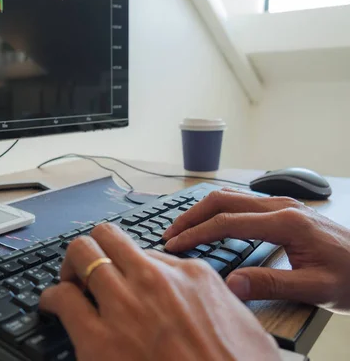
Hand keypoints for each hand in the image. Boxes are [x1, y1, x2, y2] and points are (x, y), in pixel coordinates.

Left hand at [39, 224, 279, 360]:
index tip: (125, 278)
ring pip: (82, 252)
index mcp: (193, 276)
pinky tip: (52, 306)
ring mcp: (126, 305)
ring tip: (69, 283)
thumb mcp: (243, 327)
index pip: (148, 253)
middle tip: (88, 269)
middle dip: (95, 248)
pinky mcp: (99, 339)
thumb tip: (203, 298)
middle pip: (109, 237)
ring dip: (71, 266)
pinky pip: (62, 298)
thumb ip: (219, 301)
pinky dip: (52, 297)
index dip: (131, 267)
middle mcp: (155, 281)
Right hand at [163, 190, 349, 312]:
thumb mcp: (316, 288)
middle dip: (191, 216)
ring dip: (202, 210)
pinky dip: (217, 211)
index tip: (175, 246)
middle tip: (170, 235)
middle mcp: (281, 206)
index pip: (227, 222)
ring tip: (183, 229)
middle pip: (222, 199)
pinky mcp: (283, 210)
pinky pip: (241, 202)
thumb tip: (231, 283)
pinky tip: (210, 224)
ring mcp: (282, 205)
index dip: (196, 234)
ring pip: (229, 196)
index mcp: (286, 222)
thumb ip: (272, 285)